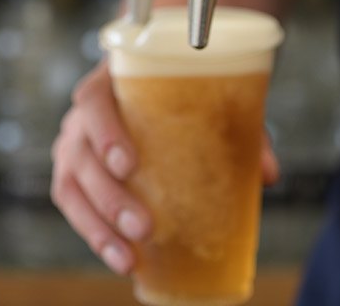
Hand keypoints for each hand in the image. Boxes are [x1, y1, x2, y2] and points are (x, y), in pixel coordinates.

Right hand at [50, 61, 280, 273]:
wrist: (162, 85)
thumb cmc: (185, 92)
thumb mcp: (213, 99)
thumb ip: (241, 129)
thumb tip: (269, 173)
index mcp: (111, 81)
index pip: (93, 100)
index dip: (105, 132)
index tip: (129, 164)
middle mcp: (83, 112)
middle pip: (82, 152)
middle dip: (109, 196)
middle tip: (145, 227)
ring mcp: (73, 142)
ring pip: (71, 184)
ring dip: (98, 225)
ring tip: (129, 257)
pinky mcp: (73, 171)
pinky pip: (73, 204)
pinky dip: (94, 233)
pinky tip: (122, 258)